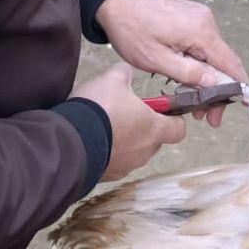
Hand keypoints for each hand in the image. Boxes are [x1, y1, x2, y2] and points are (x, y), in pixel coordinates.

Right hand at [71, 63, 185, 181]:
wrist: (69, 141)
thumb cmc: (98, 111)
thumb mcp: (113, 78)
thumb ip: (125, 74)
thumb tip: (125, 73)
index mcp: (154, 128)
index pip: (178, 129)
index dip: (173, 118)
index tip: (162, 109)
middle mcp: (144, 151)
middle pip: (154, 140)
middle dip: (144, 127)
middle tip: (127, 112)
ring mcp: (125, 166)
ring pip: (133, 152)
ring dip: (124, 140)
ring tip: (105, 124)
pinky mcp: (107, 175)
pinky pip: (113, 162)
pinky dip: (108, 151)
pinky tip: (93, 138)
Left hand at [96, 0, 247, 127]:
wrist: (116, 1)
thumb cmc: (132, 30)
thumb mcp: (157, 60)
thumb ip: (188, 73)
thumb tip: (214, 84)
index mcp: (201, 31)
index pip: (230, 63)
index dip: (236, 88)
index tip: (240, 107)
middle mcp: (206, 21)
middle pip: (223, 61)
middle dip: (218, 90)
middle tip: (207, 116)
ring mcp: (200, 17)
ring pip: (213, 54)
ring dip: (207, 78)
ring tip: (194, 102)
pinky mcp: (192, 17)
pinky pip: (203, 44)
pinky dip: (200, 63)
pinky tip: (189, 79)